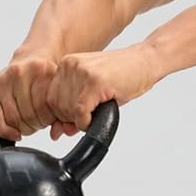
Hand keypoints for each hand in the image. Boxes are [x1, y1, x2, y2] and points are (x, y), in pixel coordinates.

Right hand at [0, 50, 65, 140]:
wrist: (33, 57)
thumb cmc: (48, 78)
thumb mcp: (60, 90)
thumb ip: (64, 114)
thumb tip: (56, 134)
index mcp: (41, 69)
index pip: (45, 108)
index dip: (49, 120)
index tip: (51, 119)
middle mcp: (20, 72)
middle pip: (28, 115)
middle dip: (36, 125)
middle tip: (40, 122)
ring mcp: (4, 79)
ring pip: (13, 118)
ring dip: (23, 128)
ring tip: (31, 122)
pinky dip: (5, 131)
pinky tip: (15, 133)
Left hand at [46, 44, 163, 134]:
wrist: (146, 62)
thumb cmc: (123, 76)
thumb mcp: (93, 92)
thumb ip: (72, 109)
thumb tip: (56, 133)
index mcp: (67, 64)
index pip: (49, 98)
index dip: (60, 116)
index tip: (73, 122)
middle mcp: (70, 65)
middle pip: (56, 106)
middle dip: (70, 120)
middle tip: (86, 120)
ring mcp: (82, 72)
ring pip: (67, 110)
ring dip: (79, 121)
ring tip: (95, 116)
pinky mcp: (95, 82)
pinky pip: (80, 112)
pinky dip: (86, 122)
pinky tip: (95, 118)